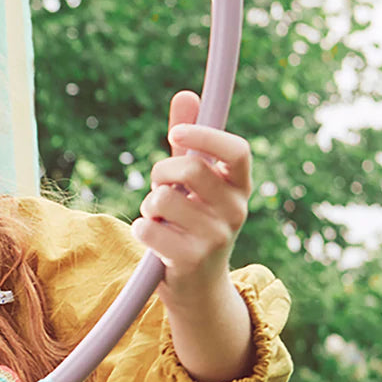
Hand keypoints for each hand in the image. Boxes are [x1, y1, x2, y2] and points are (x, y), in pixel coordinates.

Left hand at [132, 90, 251, 305]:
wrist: (198, 286)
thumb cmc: (192, 223)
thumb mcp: (194, 183)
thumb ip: (189, 142)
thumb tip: (186, 94)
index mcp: (239, 188)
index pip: (237, 151)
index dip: (205, 135)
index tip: (175, 133)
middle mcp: (236, 211)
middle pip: (189, 169)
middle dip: (162, 172)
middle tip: (160, 187)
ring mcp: (217, 238)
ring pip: (162, 199)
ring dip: (149, 206)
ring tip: (161, 220)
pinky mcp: (192, 260)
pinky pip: (148, 228)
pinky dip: (142, 230)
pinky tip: (156, 242)